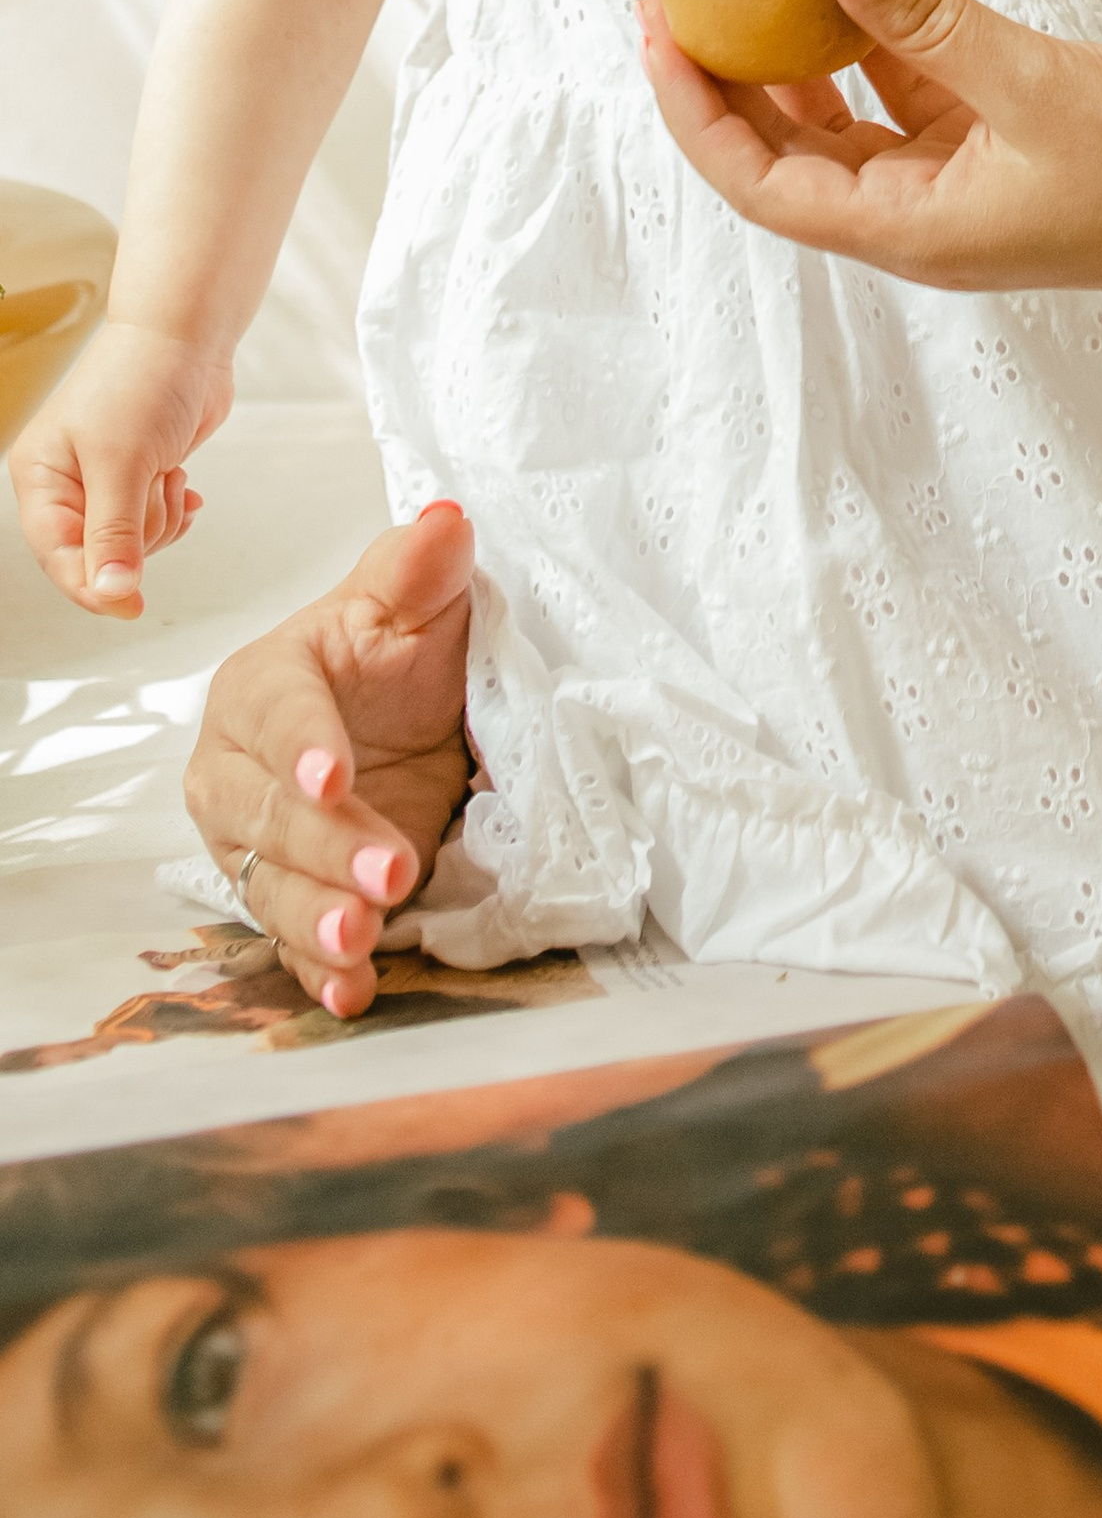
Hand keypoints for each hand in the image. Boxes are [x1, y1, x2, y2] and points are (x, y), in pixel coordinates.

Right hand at [9, 316, 225, 613]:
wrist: (188, 335)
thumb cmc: (141, 380)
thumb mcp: (122, 462)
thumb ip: (115, 532)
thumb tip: (113, 591)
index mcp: (41, 477)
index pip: (57, 555)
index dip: (93, 587)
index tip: (131, 608)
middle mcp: (67, 483)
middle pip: (100, 554)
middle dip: (140, 531)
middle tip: (155, 487)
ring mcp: (107, 480)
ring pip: (135, 541)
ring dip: (162, 516)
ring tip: (168, 474)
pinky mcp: (142, 475)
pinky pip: (156, 520)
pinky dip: (174, 509)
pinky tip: (183, 485)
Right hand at [182, 500, 475, 1017]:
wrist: (403, 719)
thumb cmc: (397, 655)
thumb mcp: (416, 605)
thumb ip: (418, 570)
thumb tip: (446, 522)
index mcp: (263, 686)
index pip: (276, 715)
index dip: (304, 746)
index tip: (337, 776)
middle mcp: (239, 770)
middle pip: (268, 814)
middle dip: (326, 846)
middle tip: (391, 869)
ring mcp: (257, 841)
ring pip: (272, 885)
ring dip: (317, 919)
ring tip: (364, 940)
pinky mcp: (289, 895)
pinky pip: (292, 940)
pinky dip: (319, 974)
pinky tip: (352, 996)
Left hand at [644, 0, 1101, 584]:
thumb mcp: (1038, 87)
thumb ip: (931, 20)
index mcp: (909, 226)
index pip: (760, 177)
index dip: (695, 108)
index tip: (655, 29)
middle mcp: (916, 214)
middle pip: (785, 151)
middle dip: (726, 76)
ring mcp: (954, 185)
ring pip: (842, 120)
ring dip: (792, 55)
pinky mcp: (994, 151)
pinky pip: (905, 96)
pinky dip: (872, 42)